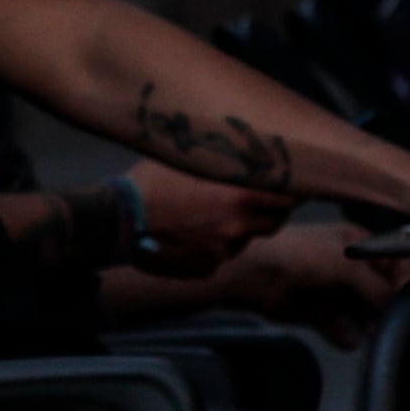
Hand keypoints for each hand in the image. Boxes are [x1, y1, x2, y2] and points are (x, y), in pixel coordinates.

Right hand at [123, 160, 288, 275]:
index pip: (291, 198)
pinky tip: (191, 232)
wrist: (118, 221)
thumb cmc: (151, 180)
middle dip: (269, 210)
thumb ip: (224, 159)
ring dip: (239, 228)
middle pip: (274, 221)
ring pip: (246, 238)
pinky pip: (222, 254)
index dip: (291, 191)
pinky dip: (214, 245)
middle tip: (254, 197)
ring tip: (211, 213)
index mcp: (242, 196)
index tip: (289, 184)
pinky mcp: (207, 268)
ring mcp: (223, 251)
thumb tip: (242, 142)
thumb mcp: (190, 158)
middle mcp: (239, 227)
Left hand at [190, 222, 409, 344]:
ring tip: (366, 326)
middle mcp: (349, 267)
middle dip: (386, 307)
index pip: (396, 263)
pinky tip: (346, 335)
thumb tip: (394, 308)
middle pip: (382, 292)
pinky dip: (345, 335)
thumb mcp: (346, 266)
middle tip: (387, 318)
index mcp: (359, 244)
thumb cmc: (295, 255)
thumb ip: (377, 287)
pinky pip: (344, 330)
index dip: (405, 282)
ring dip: (367, 324)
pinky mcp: (321, 314)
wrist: (251, 275)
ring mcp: (335, 291)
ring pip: (364, 315)